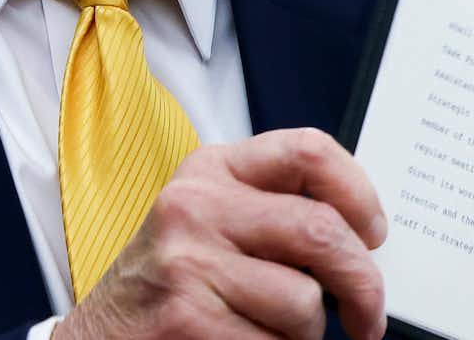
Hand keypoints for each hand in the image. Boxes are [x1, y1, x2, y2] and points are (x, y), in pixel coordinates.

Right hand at [55, 127, 388, 339]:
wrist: (100, 339)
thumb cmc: (168, 285)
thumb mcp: (208, 221)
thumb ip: (271, 211)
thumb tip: (361, 236)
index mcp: (210, 170)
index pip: (308, 152)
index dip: (359, 194)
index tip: (373, 234)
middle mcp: (196, 207)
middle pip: (321, 232)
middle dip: (363, 285)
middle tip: (367, 317)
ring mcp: (189, 264)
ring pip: (304, 303)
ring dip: (307, 335)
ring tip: (276, 335)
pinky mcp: (188, 321)